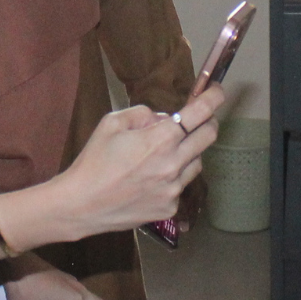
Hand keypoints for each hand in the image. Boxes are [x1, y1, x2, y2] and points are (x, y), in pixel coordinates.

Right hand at [54, 82, 224, 239]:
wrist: (82, 205)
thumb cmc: (94, 161)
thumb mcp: (112, 123)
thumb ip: (143, 114)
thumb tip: (164, 119)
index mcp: (161, 139)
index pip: (200, 112)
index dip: (213, 98)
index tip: (218, 92)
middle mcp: (174, 163)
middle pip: (209, 136)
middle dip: (208, 122)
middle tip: (197, 120)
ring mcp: (174, 189)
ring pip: (197, 163)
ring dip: (188, 152)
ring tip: (163, 155)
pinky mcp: (169, 207)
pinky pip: (180, 186)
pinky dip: (172, 178)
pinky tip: (150, 181)